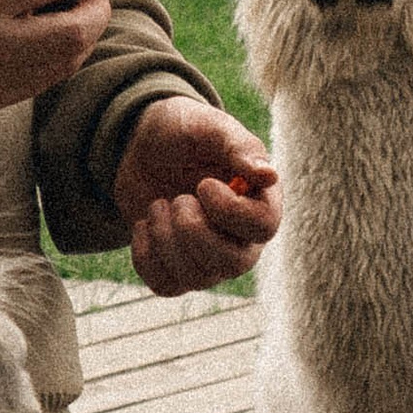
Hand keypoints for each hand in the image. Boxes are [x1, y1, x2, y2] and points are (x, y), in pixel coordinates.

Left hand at [113, 97, 280, 294]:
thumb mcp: (209, 127)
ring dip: (165, 237)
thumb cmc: (185, 132)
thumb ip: (239, 147)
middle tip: (177, 199)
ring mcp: (210, 260)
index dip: (229, 210)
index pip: (263, 227)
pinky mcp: (177, 269)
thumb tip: (270, 175)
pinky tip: (145, 224)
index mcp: (260, 202)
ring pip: (196, 277)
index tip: (203, 184)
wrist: (143, 145)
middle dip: (193, 230)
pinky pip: (165, 285)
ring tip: (159, 205)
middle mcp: (242, 239)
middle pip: (232, 263)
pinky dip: (145, 255)